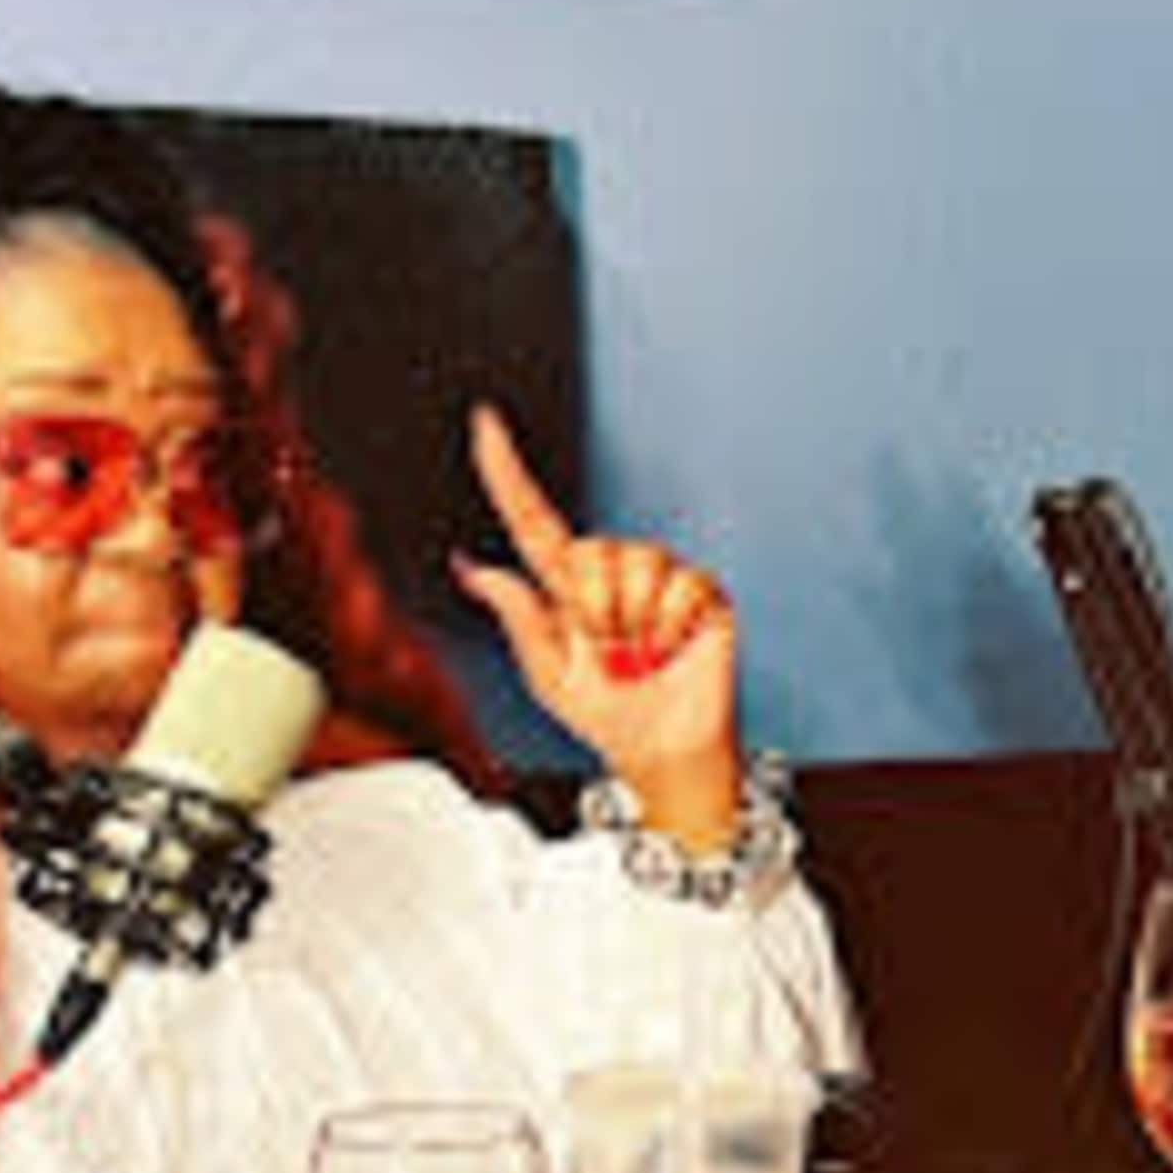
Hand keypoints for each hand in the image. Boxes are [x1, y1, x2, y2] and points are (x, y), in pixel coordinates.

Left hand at [454, 401, 744, 824]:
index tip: (485, 423)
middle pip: (591, 551)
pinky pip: (682, 587)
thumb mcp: (547, 674)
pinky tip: (671, 650)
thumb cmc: (606, 714)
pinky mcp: (701, 592)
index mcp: (566, 586)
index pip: (531, 519)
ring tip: (642, 655)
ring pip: (638, 565)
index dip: (506, 472)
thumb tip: (471, 567)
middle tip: (609, 653)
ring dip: (635, 625)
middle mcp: (612, 571)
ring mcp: (660, 578)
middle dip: (596, 612)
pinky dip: (670, 629)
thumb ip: (518, 614)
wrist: (661, 749)